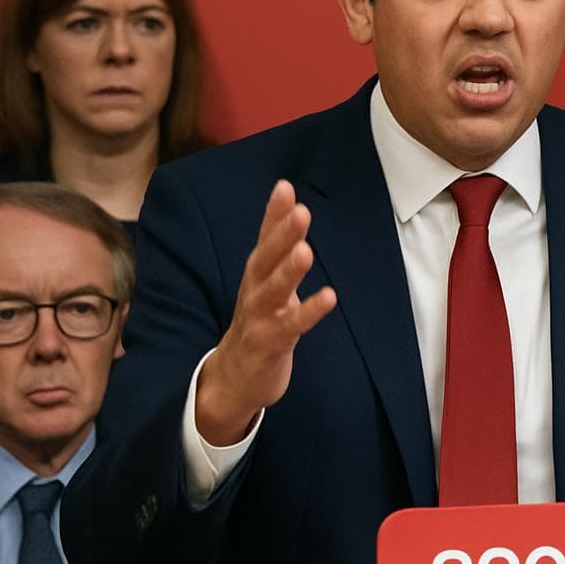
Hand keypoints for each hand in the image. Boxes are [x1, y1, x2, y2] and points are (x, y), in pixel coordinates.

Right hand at [195, 180, 336, 444]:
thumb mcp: (267, 281)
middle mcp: (254, 291)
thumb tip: (290, 205)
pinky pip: (292, 326)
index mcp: (256, 274)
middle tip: (300, 212)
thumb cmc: (259, 320)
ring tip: (306, 251)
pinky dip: (309, 312)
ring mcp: (260, 317)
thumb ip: (278, 247)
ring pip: (274, 291)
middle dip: (282, 236)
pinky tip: (329, 297)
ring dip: (289, 272)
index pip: (264, 238)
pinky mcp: (271, 343)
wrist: (235, 376)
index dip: (273, 214)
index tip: (285, 187)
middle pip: (266, 259)